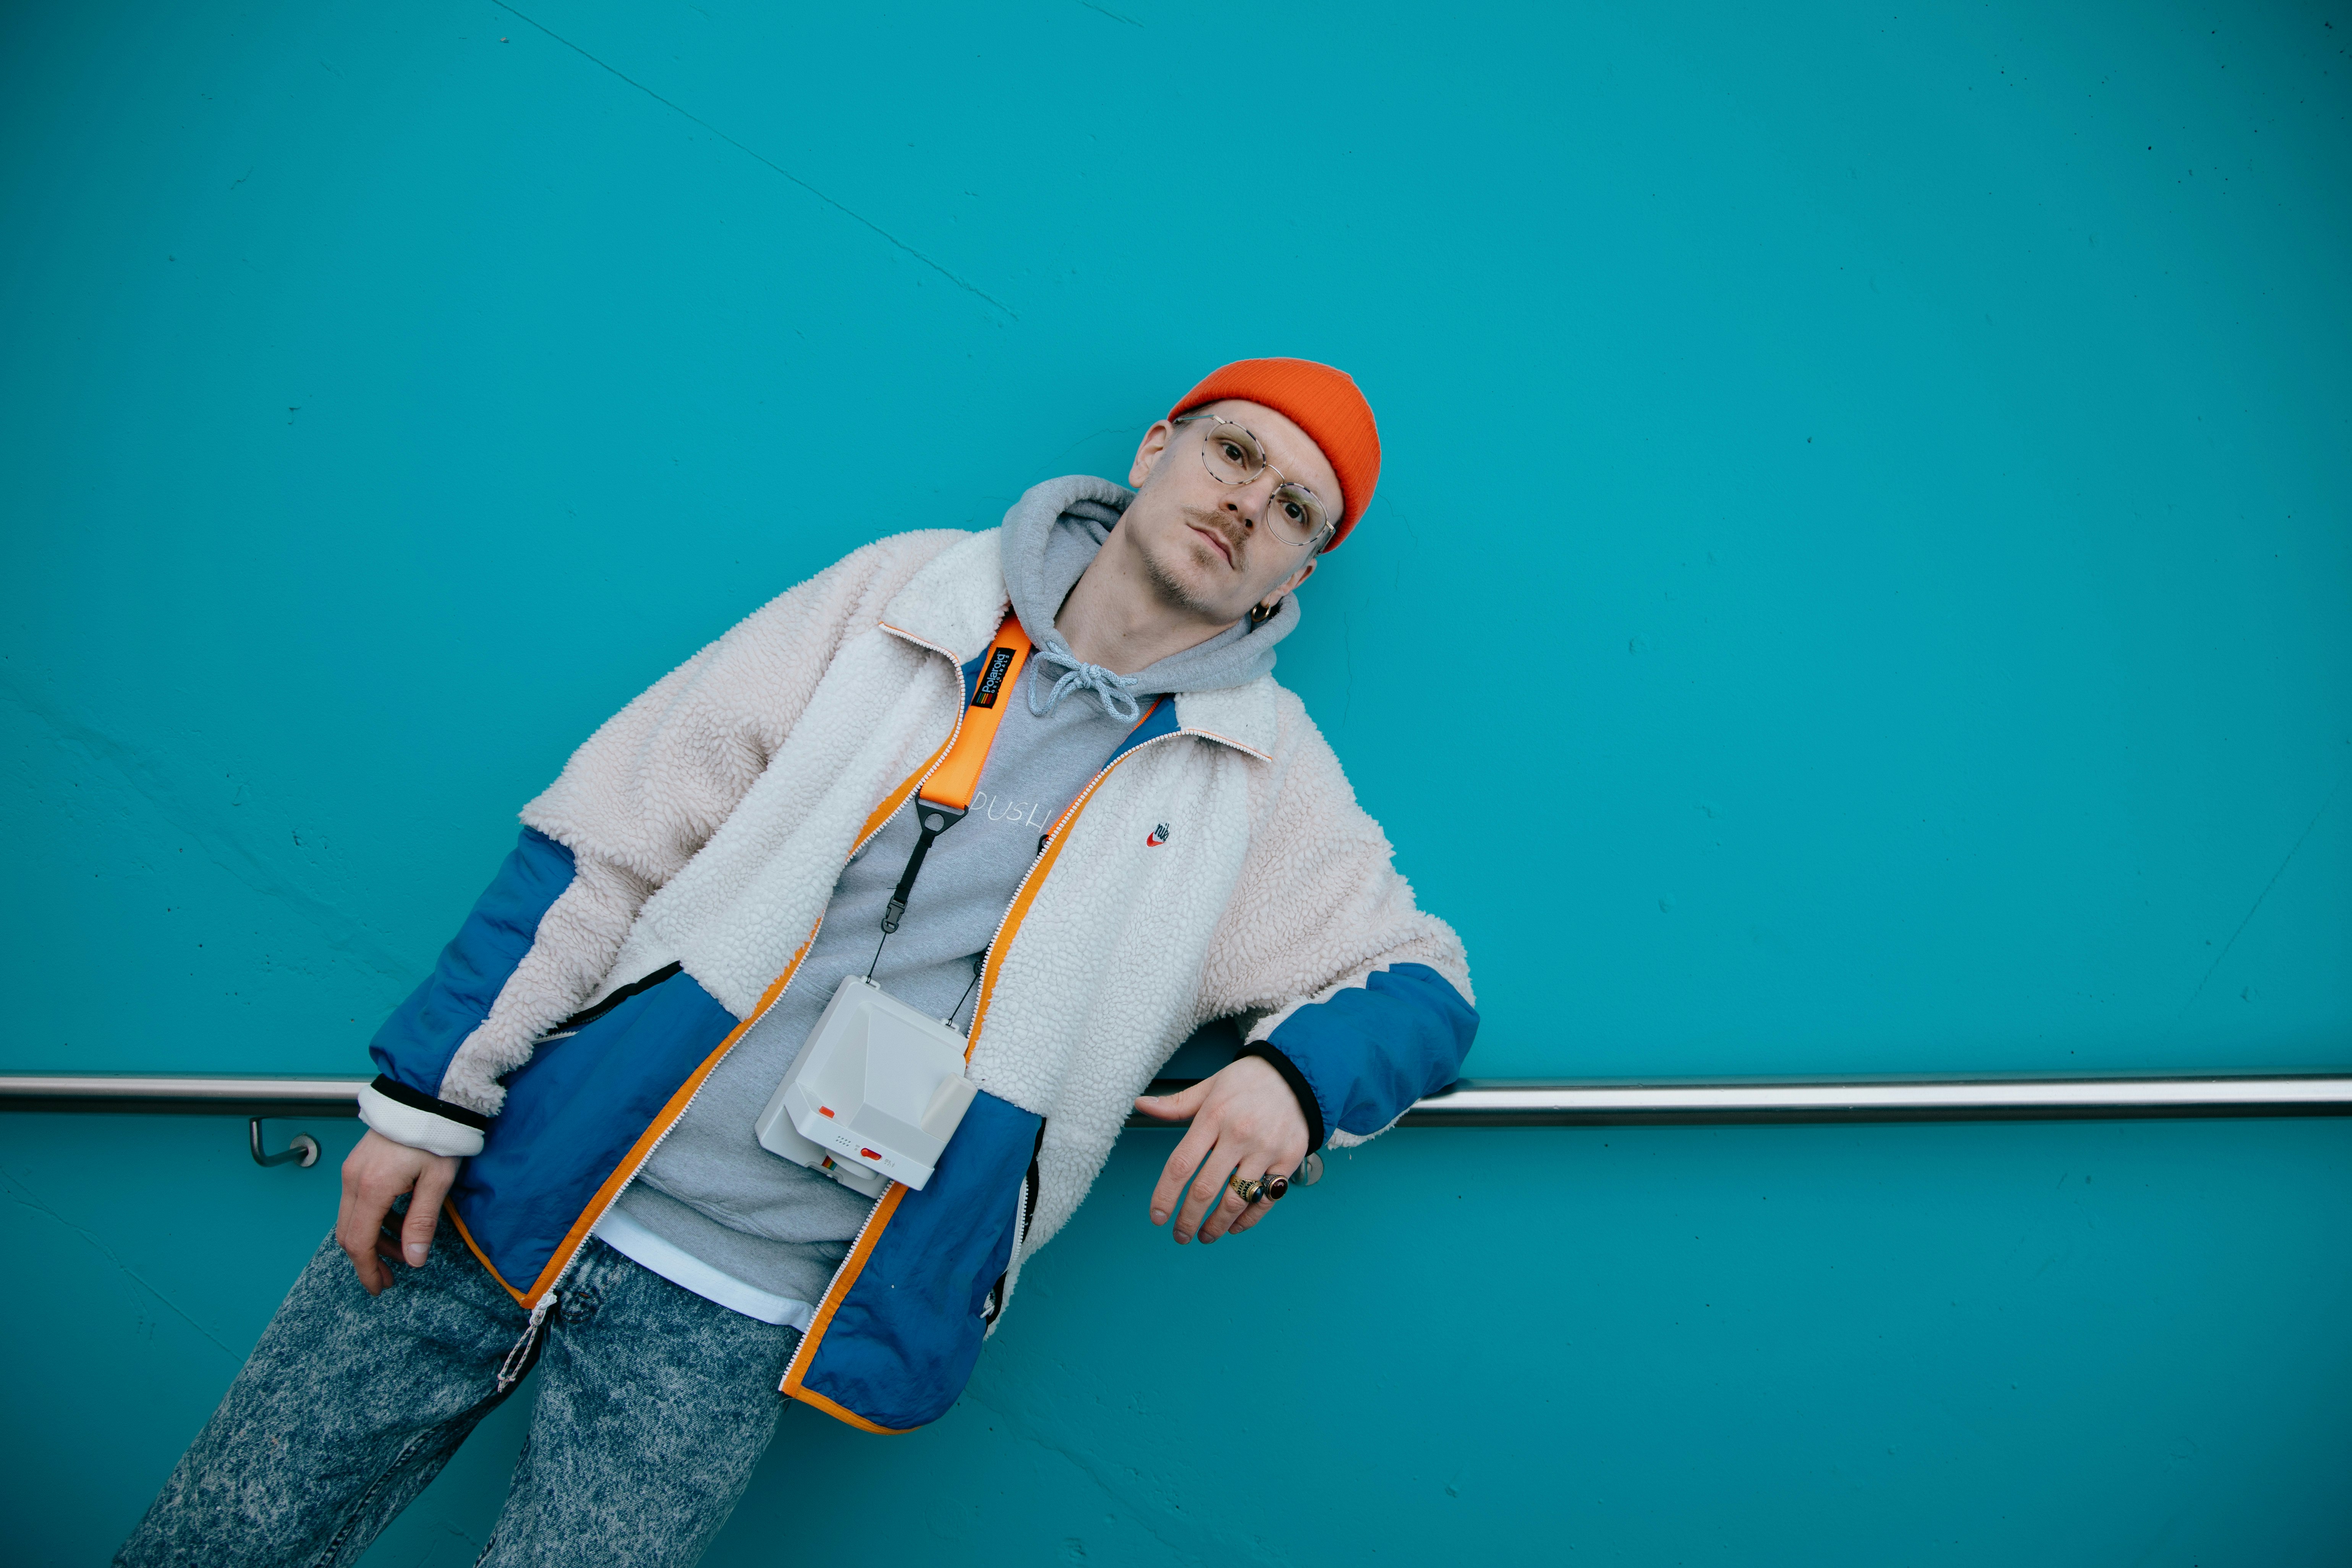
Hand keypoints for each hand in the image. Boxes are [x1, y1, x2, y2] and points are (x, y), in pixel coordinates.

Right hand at [336, 1129, 460, 1294]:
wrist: (427, 1098)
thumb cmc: (436, 1135)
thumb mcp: (437, 1182)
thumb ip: (422, 1222)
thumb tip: (415, 1259)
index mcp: (372, 1188)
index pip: (359, 1243)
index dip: (367, 1270)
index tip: (378, 1287)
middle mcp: (353, 1180)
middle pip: (349, 1234)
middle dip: (367, 1260)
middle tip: (389, 1277)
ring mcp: (352, 1171)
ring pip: (351, 1219)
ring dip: (373, 1240)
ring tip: (402, 1251)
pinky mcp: (357, 1164)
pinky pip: (357, 1202)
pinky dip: (373, 1220)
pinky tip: (397, 1224)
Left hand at [1134, 1056, 1308, 1244]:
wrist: (1299, 1072)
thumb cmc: (1249, 1081)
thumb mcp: (1210, 1086)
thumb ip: (1176, 1104)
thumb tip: (1141, 1105)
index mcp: (1214, 1116)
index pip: (1181, 1164)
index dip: (1165, 1194)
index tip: (1157, 1215)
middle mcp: (1238, 1135)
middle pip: (1205, 1189)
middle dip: (1188, 1219)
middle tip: (1180, 1235)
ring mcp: (1265, 1149)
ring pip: (1235, 1200)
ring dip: (1217, 1226)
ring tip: (1205, 1236)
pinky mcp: (1288, 1159)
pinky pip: (1266, 1199)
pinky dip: (1248, 1219)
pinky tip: (1234, 1226)